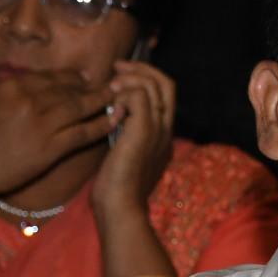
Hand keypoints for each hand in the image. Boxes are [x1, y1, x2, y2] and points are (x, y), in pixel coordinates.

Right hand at [0, 36, 120, 199]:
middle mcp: (30, 101)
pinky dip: (101, 125)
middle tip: (108, 83)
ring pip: (80, 107)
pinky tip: (116, 119)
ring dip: (102, 100)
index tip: (82, 77)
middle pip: (68, 89)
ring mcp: (42, 125)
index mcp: (13, 86)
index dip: (69, 76)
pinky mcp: (50, 149)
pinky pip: (83, 133)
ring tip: (118, 95)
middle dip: (89, 86)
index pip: (49, 76)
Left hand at [90, 59, 176, 218]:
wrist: (120, 209)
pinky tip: (111, 105)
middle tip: (117, 68)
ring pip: (154, 85)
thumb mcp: (122, 155)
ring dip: (130, 79)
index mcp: (162, 135)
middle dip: (141, 69)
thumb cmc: (114, 189)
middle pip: (166, 84)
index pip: (164, 95)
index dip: (146, 78)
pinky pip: (140, 97)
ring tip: (111, 86)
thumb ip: (124, 134)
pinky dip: (125, 94)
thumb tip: (112, 116)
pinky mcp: (144, 132)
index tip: (121, 75)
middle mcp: (165, 129)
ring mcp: (158, 130)